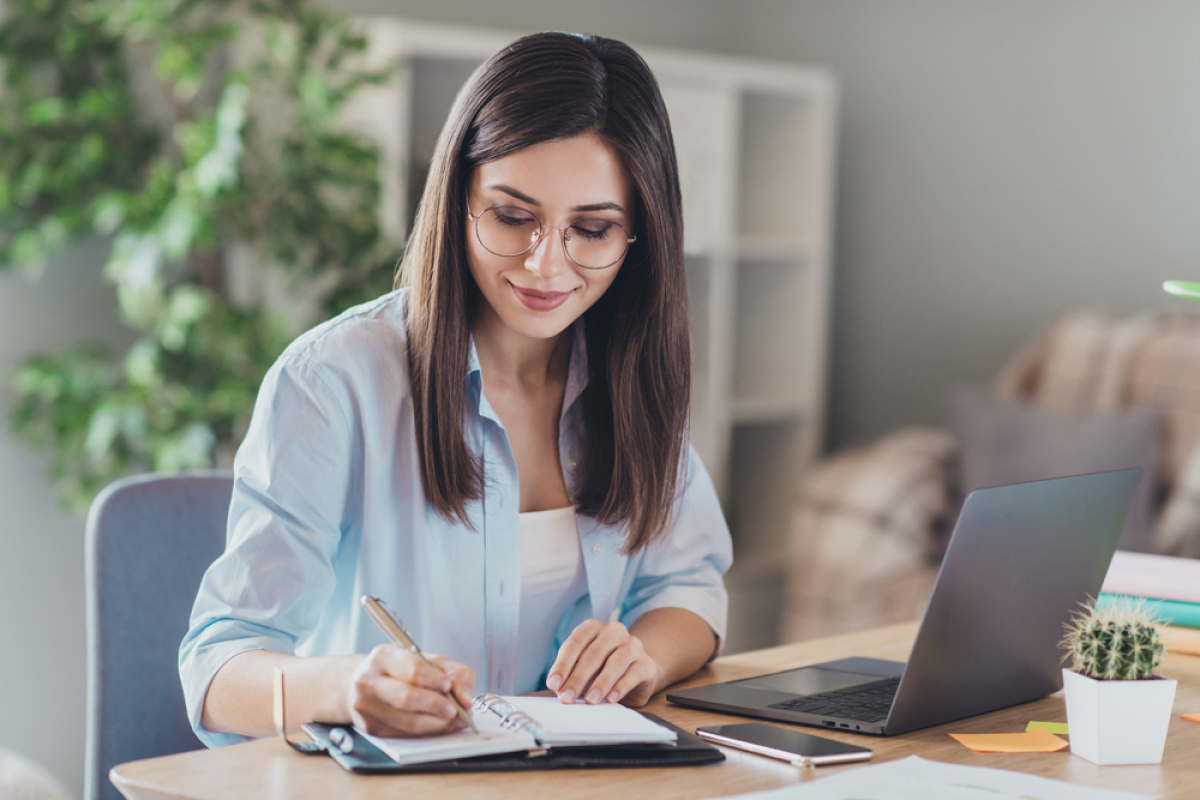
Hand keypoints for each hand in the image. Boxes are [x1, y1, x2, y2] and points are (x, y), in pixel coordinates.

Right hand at [346, 645, 474, 735]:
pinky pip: (404, 734)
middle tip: (455, 710)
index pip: (414, 670)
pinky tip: (437, 725)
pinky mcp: (370, 727)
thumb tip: (466, 698)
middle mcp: (368, 680)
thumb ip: (455, 672)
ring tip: (452, 719)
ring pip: (408, 722)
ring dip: (437, 724)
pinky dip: (426, 732)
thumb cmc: (401, 669)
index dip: (436, 680)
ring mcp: (366, 706)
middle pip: (408, 698)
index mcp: (383, 656)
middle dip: (437, 706)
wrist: (364, 682)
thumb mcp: (430, 660)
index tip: (448, 686)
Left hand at [546, 619, 664, 707]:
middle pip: (594, 654)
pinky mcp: (647, 664)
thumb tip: (559, 690)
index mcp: (593, 628)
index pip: (575, 642)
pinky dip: (621, 686)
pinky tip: (611, 698)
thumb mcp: (584, 669)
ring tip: (590, 700)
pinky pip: (634, 673)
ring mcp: (633, 646)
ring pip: (616, 661)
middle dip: (578, 678)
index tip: (553, 684)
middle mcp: (614, 632)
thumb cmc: (603, 669)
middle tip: (567, 697)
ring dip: (600, 683)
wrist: (636, 671)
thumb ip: (571, 676)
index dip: (563, 664)